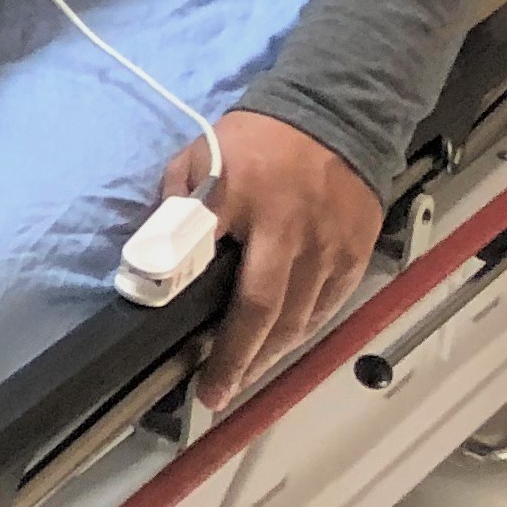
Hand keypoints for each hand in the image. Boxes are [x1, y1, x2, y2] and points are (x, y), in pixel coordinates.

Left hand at [174, 111, 383, 408]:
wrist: (334, 114)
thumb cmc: (254, 141)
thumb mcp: (198, 157)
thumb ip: (175, 204)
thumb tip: (150, 257)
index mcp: (246, 207)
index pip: (227, 282)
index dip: (215, 331)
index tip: (191, 363)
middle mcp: (294, 235)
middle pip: (269, 314)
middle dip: (240, 361)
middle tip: (215, 392)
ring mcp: (331, 248)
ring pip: (300, 319)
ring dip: (269, 354)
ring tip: (240, 377)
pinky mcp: (356, 254)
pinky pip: (327, 307)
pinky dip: (301, 331)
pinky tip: (278, 346)